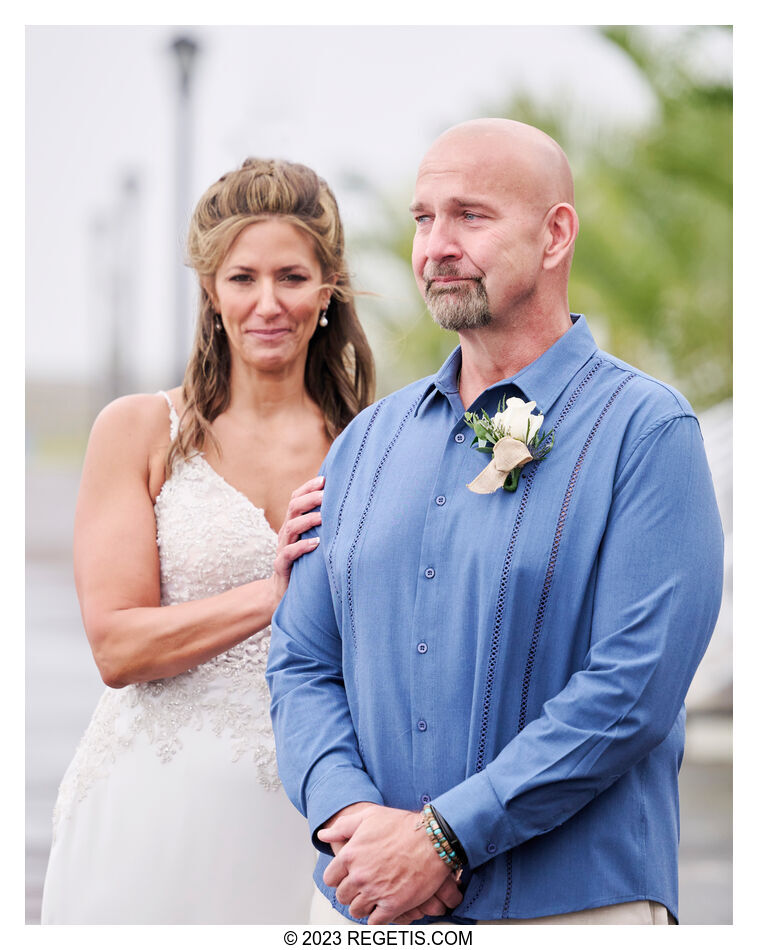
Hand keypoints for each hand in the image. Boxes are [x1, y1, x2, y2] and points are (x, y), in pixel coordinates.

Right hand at [271, 475, 324, 601]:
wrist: (282, 592)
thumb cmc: (304, 563)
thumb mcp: (313, 541)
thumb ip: (323, 527)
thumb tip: (350, 509)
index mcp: (293, 523)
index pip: (296, 498)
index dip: (308, 487)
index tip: (324, 479)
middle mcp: (286, 533)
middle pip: (293, 508)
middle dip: (309, 498)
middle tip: (326, 495)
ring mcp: (283, 548)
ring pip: (290, 528)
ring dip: (308, 520)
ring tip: (324, 517)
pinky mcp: (282, 566)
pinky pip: (289, 554)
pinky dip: (302, 547)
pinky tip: (316, 543)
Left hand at [318, 804, 462, 923]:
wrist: (432, 839)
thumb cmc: (402, 825)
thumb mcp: (369, 816)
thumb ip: (343, 827)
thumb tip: (323, 835)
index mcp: (350, 854)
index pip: (330, 878)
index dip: (338, 877)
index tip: (347, 876)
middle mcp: (359, 875)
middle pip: (343, 896)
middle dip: (350, 892)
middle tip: (362, 887)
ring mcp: (375, 891)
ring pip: (356, 910)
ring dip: (362, 905)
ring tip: (372, 897)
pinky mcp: (393, 905)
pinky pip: (375, 922)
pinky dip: (376, 918)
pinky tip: (382, 908)